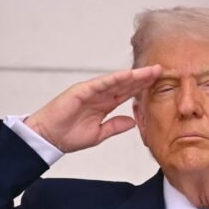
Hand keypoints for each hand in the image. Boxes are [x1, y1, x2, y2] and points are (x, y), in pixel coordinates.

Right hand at [24, 66, 161, 152]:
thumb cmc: (68, 136)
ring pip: (116, 81)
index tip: (159, 83)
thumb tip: (133, 122)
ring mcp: (91, 91)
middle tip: (160, 70)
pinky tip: (128, 75)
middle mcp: (99, 95)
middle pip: (125, 84)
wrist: (48, 139)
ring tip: (150, 71)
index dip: (142, 88)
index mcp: (104, 104)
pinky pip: (100, 83)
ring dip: (133, 75)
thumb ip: (115, 126)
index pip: (127, 93)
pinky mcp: (81, 91)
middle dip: (143, 78)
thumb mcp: (99, 133)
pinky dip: (114, 78)